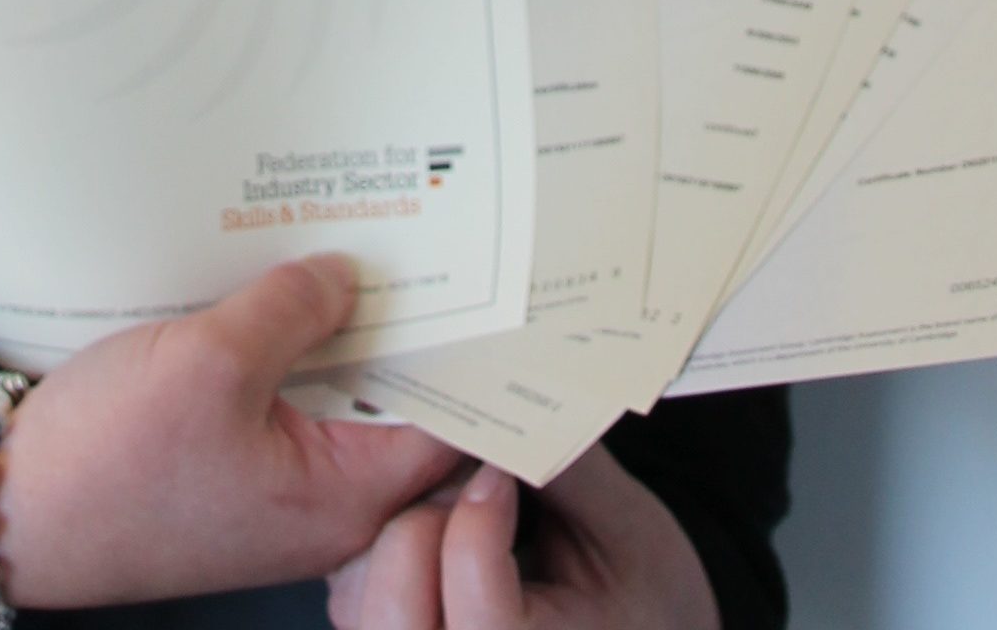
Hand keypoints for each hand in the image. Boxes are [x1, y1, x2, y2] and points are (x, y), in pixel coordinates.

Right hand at [0, 255, 459, 605]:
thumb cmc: (104, 466)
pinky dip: (283, 341)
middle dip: (401, 320)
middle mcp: (317, 503)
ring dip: (334, 325)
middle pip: (389, 401)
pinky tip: (272, 282)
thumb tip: (346, 276)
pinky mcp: (221, 465)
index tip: (487, 276)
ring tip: (348, 239)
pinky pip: (277, 394)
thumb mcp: (208, 363)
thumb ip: (292, 311)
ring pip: (330, 392)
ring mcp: (267, 485)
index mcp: (340, 498)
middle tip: (418, 231)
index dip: (467, 347)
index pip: (444, 423)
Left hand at [325, 446, 721, 629]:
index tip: (501, 474)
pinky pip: (352, 602)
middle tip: (465, 488)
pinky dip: (375, 555)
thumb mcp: (627, 528)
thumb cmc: (644, 591)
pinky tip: (425, 529)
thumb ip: (568, 468)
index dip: (480, 518)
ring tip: (446, 507)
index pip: (476, 600)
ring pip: (361, 603)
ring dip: (394, 538)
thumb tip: (511, 389)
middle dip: (423, 525)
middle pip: (398, 606)